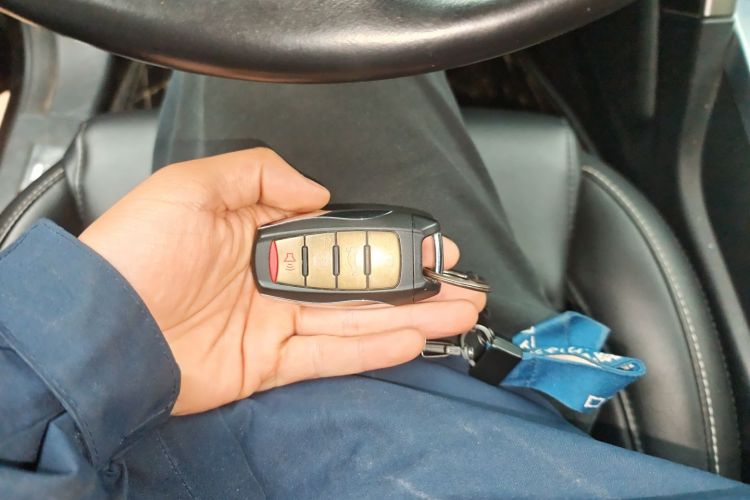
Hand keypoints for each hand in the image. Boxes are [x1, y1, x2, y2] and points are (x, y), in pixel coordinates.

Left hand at [80, 148, 485, 414]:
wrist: (96, 327)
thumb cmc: (133, 253)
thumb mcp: (193, 185)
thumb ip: (260, 176)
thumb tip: (316, 191)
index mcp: (256, 234)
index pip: (335, 235)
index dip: (382, 238)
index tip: (423, 239)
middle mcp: (269, 280)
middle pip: (354, 281)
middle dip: (409, 281)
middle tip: (456, 280)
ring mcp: (271, 324)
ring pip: (353, 319)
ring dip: (407, 316)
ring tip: (455, 310)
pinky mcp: (266, 365)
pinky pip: (329, 355)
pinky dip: (371, 348)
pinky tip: (410, 337)